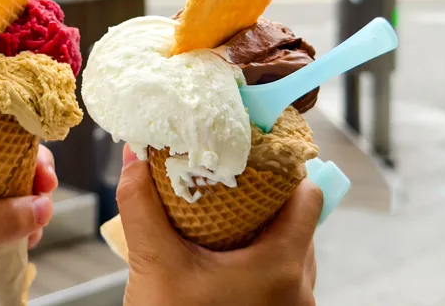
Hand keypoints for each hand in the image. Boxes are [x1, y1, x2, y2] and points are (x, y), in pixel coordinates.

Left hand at [0, 145, 57, 305]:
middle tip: (47, 189)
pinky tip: (29, 239)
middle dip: (29, 179)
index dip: (16, 148)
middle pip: (1, 172)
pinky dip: (20, 234)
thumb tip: (42, 207)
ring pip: (6, 203)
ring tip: (37, 224)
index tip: (39, 164)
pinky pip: (3, 233)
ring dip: (28, 209)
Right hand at [117, 146, 320, 305]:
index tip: (257, 154)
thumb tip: (134, 155)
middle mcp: (300, 290)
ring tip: (227, 213)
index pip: (310, 196)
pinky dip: (261, 258)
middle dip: (268, 197)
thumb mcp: (153, 264)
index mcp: (282, 268)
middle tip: (233, 178)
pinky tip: (226, 253)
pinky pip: (283, 277)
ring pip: (291, 250)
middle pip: (299, 221)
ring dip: (264, 229)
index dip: (285, 169)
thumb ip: (142, 205)